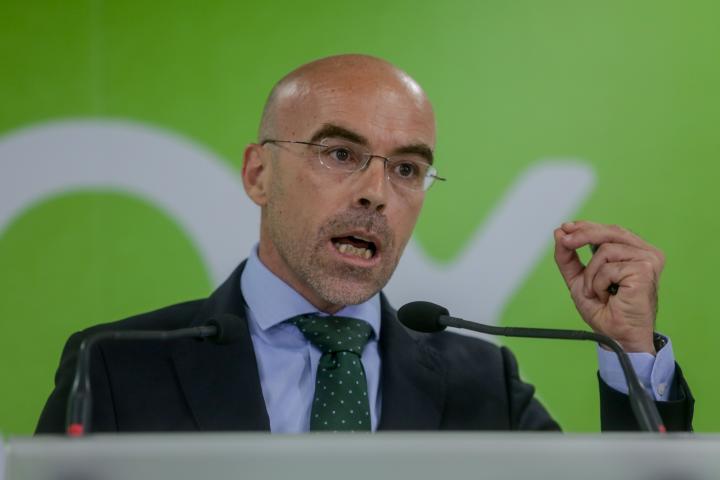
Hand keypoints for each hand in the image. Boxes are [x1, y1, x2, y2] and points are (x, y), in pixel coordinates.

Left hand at [553, 221, 663, 353]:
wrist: (615, 335)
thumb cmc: (604, 310)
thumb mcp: (579, 278)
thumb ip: (569, 257)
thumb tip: (560, 232)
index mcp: (634, 252)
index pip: (610, 230)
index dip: (586, 226)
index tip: (565, 227)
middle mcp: (645, 253)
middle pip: (609, 232)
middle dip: (582, 235)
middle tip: (564, 241)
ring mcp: (648, 260)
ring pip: (604, 250)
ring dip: (591, 275)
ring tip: (597, 292)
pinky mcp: (645, 270)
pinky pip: (608, 267)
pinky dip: (599, 283)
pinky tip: (608, 296)